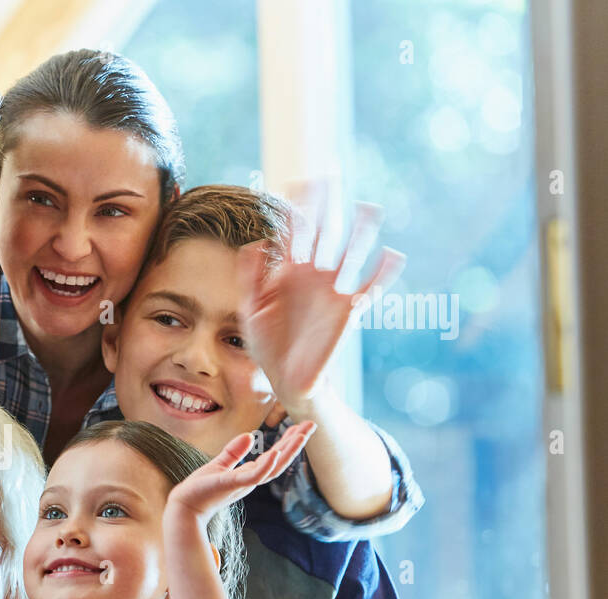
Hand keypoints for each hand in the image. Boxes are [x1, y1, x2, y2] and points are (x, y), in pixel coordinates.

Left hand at [164, 422, 315, 530]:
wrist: (184, 505)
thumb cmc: (201, 487)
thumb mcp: (220, 464)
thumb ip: (234, 451)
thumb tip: (250, 435)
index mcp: (250, 473)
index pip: (275, 456)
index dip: (289, 442)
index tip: (302, 427)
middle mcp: (251, 479)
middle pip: (280, 460)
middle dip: (296, 443)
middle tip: (311, 425)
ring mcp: (243, 483)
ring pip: (272, 468)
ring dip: (287, 452)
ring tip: (301, 436)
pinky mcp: (231, 485)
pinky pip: (253, 476)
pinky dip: (265, 465)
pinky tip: (275, 452)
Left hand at [236, 181, 405, 414]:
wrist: (285, 377)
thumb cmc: (266, 343)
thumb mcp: (251, 309)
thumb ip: (250, 277)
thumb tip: (258, 242)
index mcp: (287, 271)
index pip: (293, 232)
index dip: (297, 207)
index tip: (299, 181)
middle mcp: (313, 274)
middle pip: (324, 232)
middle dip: (328, 206)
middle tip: (332, 176)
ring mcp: (333, 290)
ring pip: (351, 254)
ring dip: (361, 232)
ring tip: (369, 208)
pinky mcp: (349, 310)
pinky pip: (371, 287)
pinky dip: (383, 272)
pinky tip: (392, 255)